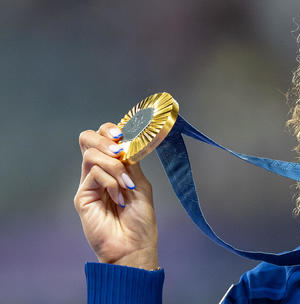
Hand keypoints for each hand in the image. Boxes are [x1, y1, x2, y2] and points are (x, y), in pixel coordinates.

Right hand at [74, 123, 158, 269]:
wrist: (134, 246)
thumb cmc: (140, 221)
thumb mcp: (140, 185)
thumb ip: (131, 163)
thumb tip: (124, 141)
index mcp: (115, 168)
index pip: (104, 138)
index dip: (111, 130)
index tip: (124, 134)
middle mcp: (99, 172)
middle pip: (88, 139)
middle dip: (105, 138)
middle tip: (119, 150)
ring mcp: (89, 183)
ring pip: (91, 153)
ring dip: (113, 164)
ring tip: (125, 184)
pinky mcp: (82, 195)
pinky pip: (93, 173)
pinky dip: (110, 181)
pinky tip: (119, 197)